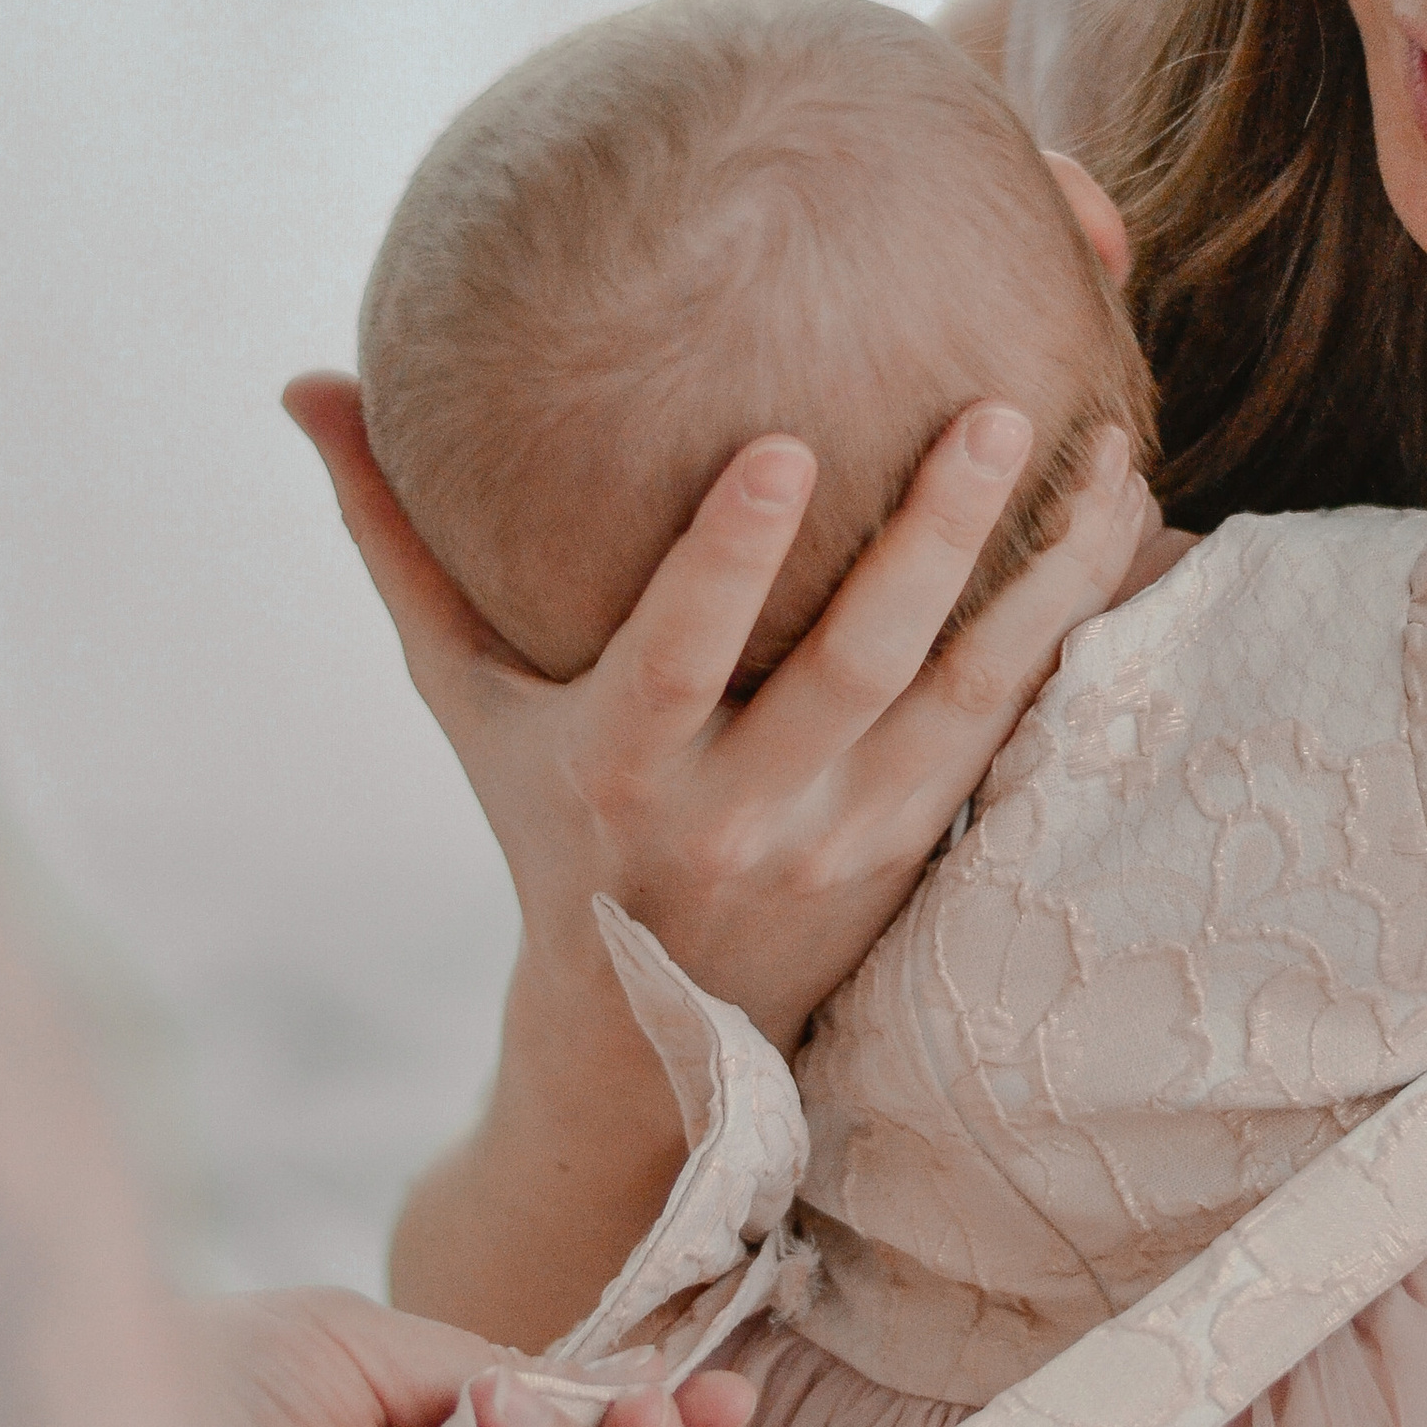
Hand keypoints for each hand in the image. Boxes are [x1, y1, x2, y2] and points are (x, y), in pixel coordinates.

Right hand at [285, 375, 1151, 1047]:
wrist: (653, 1041)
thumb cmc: (544, 823)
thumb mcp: (464, 700)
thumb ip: (399, 541)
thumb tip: (304, 385)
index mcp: (621, 768)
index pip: (679, 656)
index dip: (729, 561)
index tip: (780, 446)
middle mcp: (744, 810)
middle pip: (855, 669)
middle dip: (930, 541)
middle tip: (993, 413)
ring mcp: (850, 836)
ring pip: (969, 697)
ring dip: (1043, 575)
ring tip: (1105, 452)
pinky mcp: (925, 840)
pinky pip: (1020, 721)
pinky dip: (1072, 620)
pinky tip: (1121, 515)